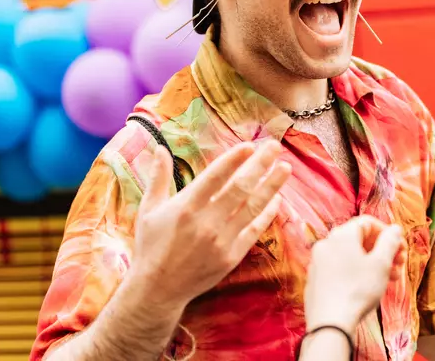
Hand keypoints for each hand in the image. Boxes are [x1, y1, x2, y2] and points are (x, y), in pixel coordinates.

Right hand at [127, 140, 291, 308]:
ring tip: (285, 168)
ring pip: (252, 207)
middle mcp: (206, 222)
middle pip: (240, 187)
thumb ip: (158, 177)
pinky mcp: (231, 256)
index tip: (249, 145)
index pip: (215, 176)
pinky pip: (254, 230)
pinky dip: (266, 213)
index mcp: (186, 207)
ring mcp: (222, 240)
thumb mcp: (148, 210)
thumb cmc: (151, 245)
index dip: (234, 159)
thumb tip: (159, 148)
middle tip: (275, 147)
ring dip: (271, 186)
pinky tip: (277, 199)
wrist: (158, 289)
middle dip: (260, 165)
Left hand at [303, 216, 406, 333]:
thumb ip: (390, 242)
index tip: (400, 247)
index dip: (387, 233)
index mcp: (341, 235)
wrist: (330, 323)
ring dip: (372, 263)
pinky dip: (356, 273)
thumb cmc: (358, 290)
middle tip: (399, 264)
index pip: (367, 222)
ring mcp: (317, 262)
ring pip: (350, 256)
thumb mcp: (381, 264)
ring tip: (390, 279)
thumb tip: (395, 229)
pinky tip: (369, 288)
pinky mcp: (315, 280)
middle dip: (382, 250)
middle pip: (358, 239)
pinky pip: (339, 269)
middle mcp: (326, 244)